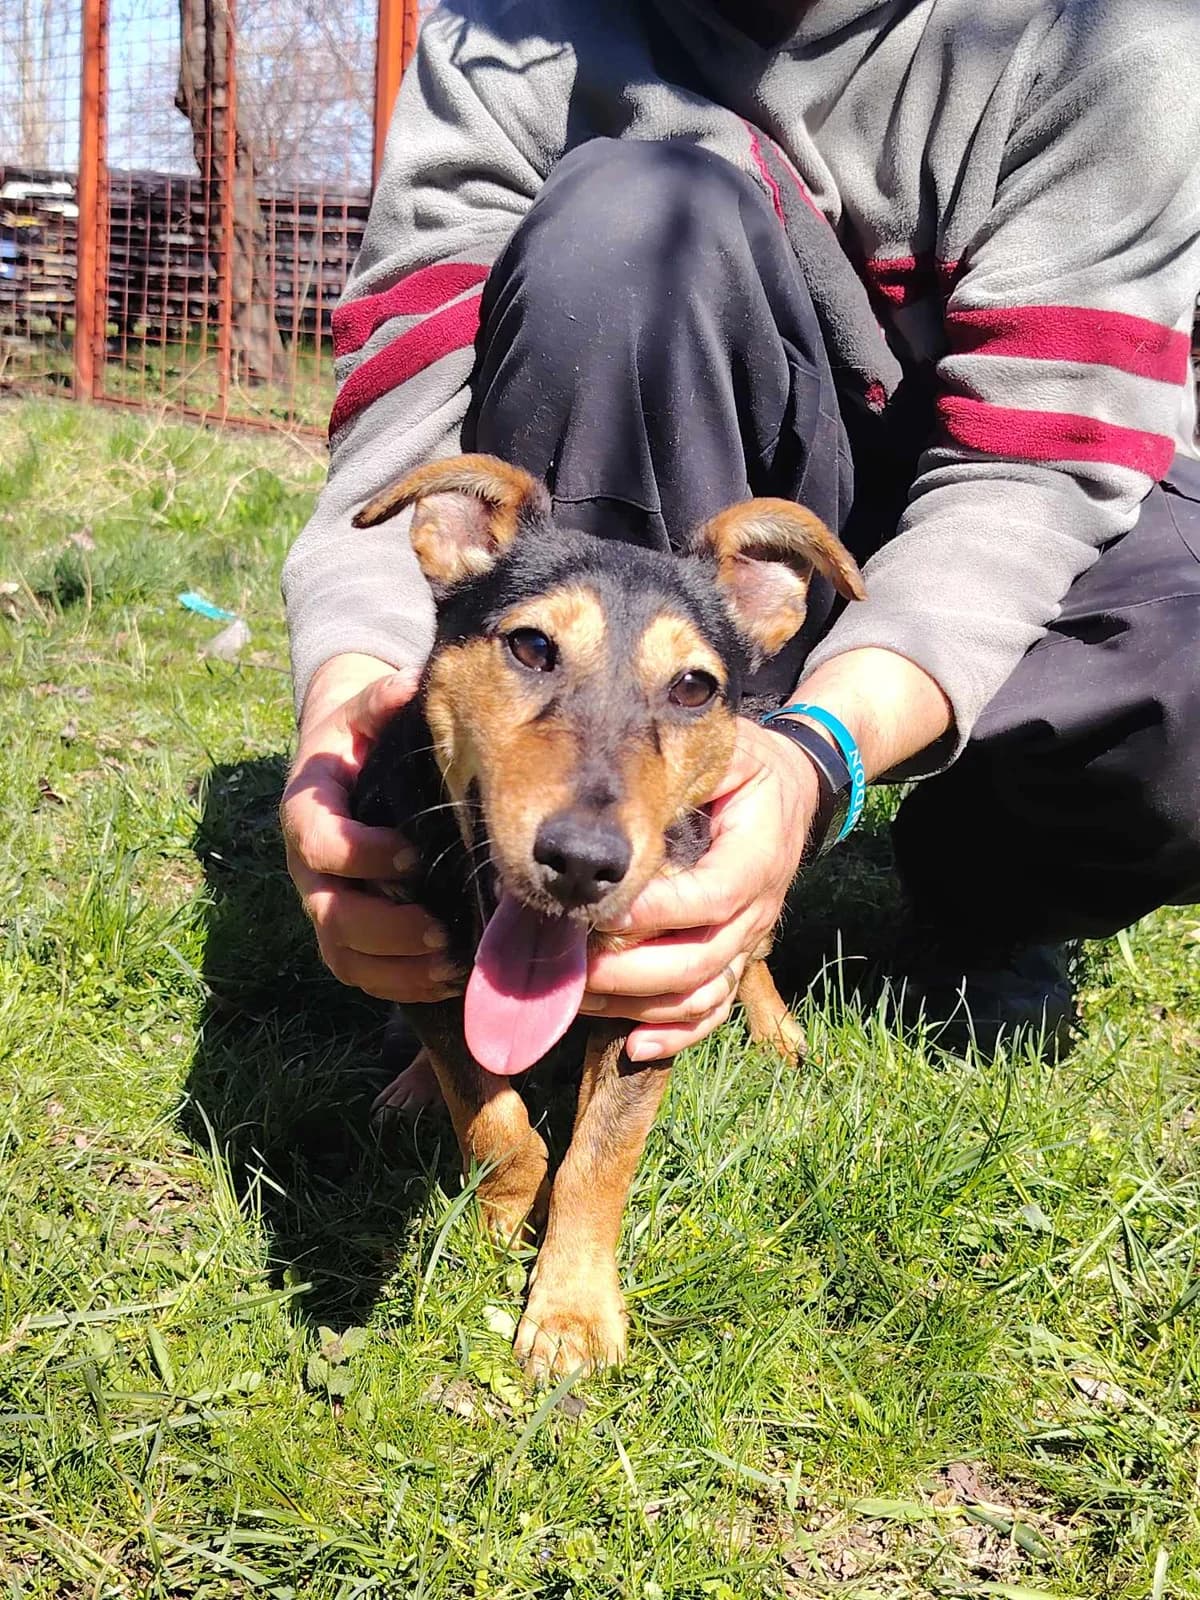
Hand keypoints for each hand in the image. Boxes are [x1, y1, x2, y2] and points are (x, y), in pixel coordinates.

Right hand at [280, 654, 461, 1002]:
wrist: (339, 762)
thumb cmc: (358, 737)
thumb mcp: (363, 709)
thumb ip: (381, 698)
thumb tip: (407, 686)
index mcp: (306, 811)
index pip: (318, 844)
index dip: (360, 856)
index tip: (412, 855)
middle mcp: (306, 866)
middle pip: (329, 913)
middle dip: (383, 929)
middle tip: (438, 930)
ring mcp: (323, 901)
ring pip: (341, 953)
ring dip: (394, 968)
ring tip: (448, 965)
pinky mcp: (342, 930)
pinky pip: (359, 972)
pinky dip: (399, 984)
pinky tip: (447, 979)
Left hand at [579, 718, 819, 1059]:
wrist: (794, 787)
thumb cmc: (747, 767)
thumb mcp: (726, 754)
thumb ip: (684, 780)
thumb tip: (621, 816)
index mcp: (758, 856)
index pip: (709, 898)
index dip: (657, 913)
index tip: (600, 911)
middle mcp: (758, 909)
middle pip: (700, 961)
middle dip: (629, 971)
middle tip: (569, 964)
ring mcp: (748, 942)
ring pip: (700, 994)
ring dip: (637, 1006)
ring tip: (579, 995)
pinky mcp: (736, 959)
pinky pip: (711, 1011)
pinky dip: (675, 1036)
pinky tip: (632, 1045)